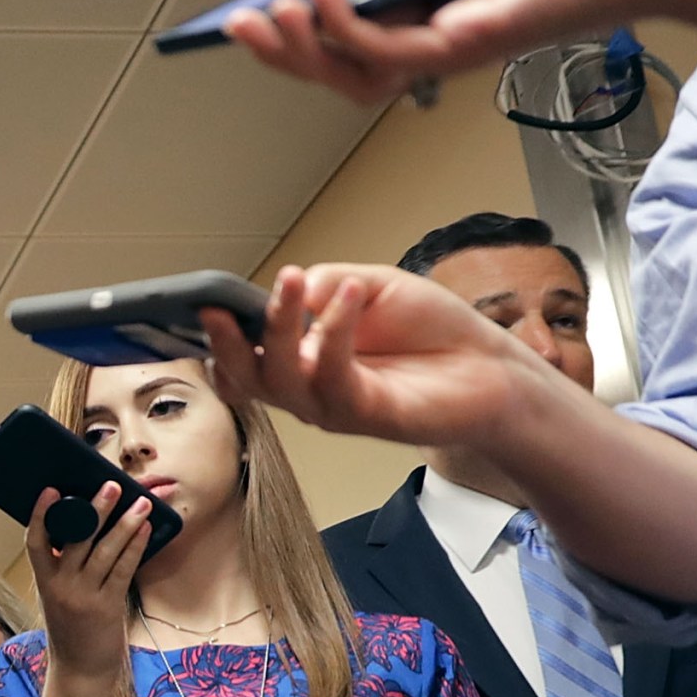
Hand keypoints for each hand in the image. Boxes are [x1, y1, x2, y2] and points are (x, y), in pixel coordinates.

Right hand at [25, 482, 153, 683]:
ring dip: (125, 524)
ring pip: (105, 551)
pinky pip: (123, 570)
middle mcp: (61, 586)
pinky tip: (146, 530)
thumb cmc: (72, 629)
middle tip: (112, 485)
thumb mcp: (59, 597)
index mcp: (44, 581)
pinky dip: (135, 547)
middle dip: (96, 509)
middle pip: (77, 539)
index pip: (36, 543)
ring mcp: (84, 596)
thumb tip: (89, 530)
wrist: (80, 670)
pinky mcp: (107, 605)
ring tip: (142, 503)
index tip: (51, 490)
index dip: (41, 515)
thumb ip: (66, 568)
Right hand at [203, 264, 554, 451]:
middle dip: (225, 344)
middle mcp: (308, 386)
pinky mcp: (363, 415)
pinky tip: (351, 294)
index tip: (206, 302)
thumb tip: (294, 285)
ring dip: (279, 327)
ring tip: (293, 281)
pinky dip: (335, 330)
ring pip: (279, 379)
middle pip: (246, 377)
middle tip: (217, 308)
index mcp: (303, 358)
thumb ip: (329, 283)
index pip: (245, 354)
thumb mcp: (374, 286)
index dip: (221, 334)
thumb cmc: (434, 332)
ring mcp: (331, 405)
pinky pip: (332, 375)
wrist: (490, 367)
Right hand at [224, 0, 650, 105]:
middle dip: (281, 56)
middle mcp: (431, 49)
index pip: (346, 46)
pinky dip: (345, 30)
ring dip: (304, 54)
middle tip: (238, 29)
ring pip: (351, 77)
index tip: (251, 24)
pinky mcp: (462, 47)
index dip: (295, 43)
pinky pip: (385, 53)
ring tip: (272, 17)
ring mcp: (444, 53)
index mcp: (427, 26)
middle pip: (336, 73)